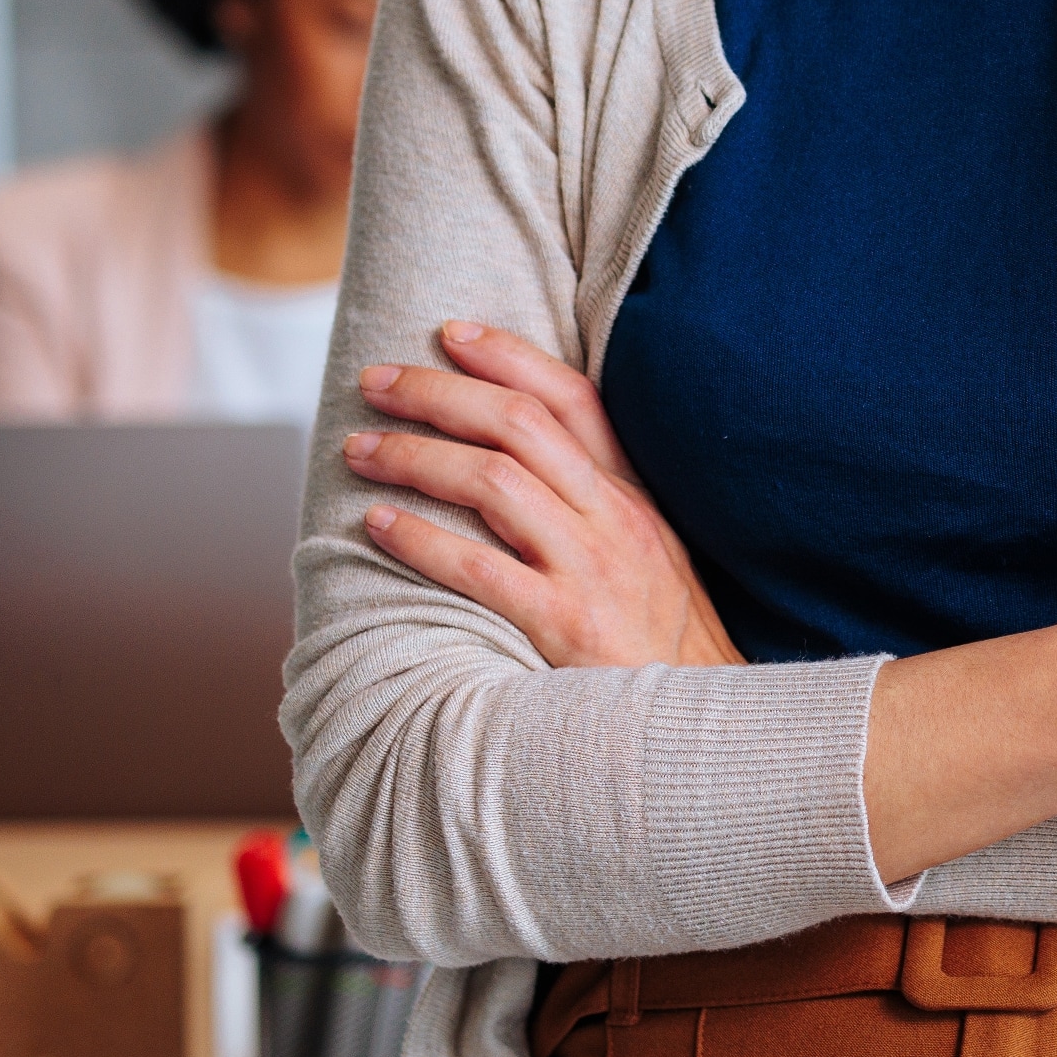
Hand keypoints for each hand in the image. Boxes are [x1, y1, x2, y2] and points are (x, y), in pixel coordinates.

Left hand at [343, 323, 743, 670]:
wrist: (696, 723)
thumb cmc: (659, 641)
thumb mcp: (648, 552)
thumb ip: (595, 505)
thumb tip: (517, 462)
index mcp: (632, 494)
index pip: (572, 397)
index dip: (509, 354)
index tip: (449, 333)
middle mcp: (613, 518)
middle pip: (519, 423)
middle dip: (439, 392)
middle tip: (376, 381)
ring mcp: (591, 568)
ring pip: (493, 482)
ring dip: (415, 456)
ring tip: (360, 448)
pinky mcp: (564, 625)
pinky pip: (479, 568)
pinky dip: (421, 538)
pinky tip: (377, 524)